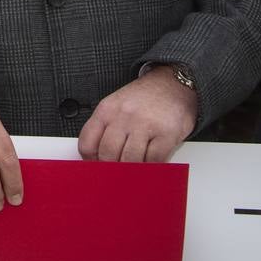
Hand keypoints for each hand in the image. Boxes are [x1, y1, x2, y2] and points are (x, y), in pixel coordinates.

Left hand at [78, 65, 195, 162]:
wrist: (173, 84)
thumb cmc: (143, 99)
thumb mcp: (116, 107)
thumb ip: (104, 129)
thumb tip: (96, 159)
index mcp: (106, 110)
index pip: (87, 143)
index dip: (90, 161)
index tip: (95, 169)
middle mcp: (123, 116)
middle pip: (108, 155)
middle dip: (111, 169)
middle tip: (116, 175)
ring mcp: (145, 124)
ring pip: (130, 160)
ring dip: (132, 171)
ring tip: (133, 172)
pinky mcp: (166, 133)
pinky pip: (154, 161)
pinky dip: (151, 168)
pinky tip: (150, 165)